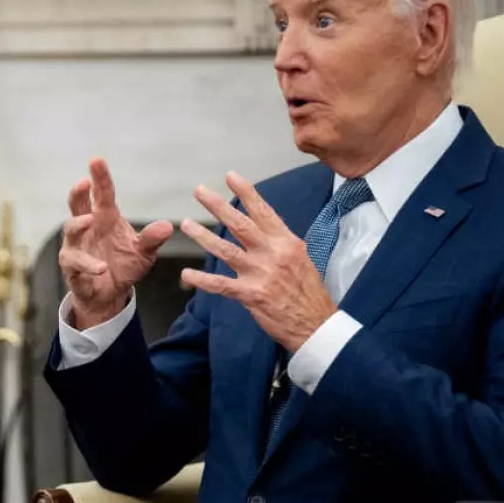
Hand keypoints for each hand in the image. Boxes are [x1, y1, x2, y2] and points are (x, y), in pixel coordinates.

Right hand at [60, 158, 173, 327]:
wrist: (110, 295)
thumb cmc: (124, 266)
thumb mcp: (144, 253)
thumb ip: (152, 240)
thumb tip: (167, 226)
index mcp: (105, 219)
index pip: (102, 195)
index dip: (100, 177)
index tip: (97, 160)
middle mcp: (87, 229)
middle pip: (77, 206)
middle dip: (78, 193)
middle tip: (82, 182)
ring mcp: (77, 247)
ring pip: (71, 231)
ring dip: (79, 225)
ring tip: (90, 221)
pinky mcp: (73, 269)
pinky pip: (75, 264)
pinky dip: (87, 264)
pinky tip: (101, 268)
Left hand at [179, 171, 335, 352]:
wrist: (317, 325)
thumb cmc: (308, 292)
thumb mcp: (301, 258)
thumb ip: (279, 242)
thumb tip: (263, 228)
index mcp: (286, 242)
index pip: (263, 211)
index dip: (246, 193)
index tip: (230, 176)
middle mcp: (273, 254)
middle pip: (241, 224)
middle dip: (218, 206)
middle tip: (199, 191)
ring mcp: (261, 274)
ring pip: (226, 250)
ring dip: (203, 236)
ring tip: (186, 224)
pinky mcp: (251, 294)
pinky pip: (221, 285)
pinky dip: (202, 279)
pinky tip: (187, 274)